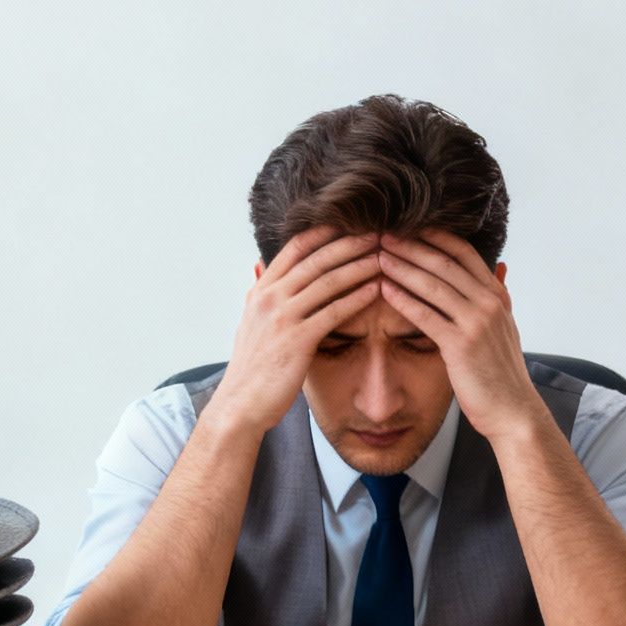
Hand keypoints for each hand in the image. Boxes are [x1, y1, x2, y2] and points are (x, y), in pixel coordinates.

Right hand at [205, 229, 381, 439]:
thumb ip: (258, 294)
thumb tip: (260, 268)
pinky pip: (334, 312)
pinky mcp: (298, 341)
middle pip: (316, 259)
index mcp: (261, 290)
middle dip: (350, 242)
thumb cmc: (251, 367)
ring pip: (328, 281)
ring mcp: (283, 318)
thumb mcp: (249, 322)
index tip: (352, 221)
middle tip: (378, 231)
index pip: (296, 248)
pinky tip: (378, 289)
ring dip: (360, 265)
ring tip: (385, 255)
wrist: (239, 405)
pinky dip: (358, 297)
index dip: (326, 231)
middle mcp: (270, 298)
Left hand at [376, 232, 546, 444]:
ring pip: (433, 284)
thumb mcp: (506, 328)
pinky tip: (384, 289)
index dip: (435, 236)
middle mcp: (489, 303)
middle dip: (411, 246)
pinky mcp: (461, 346)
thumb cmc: (502, 373)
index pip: (464, 252)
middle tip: (383, 233)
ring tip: (377, 255)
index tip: (408, 225)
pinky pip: (426, 315)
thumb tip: (500, 268)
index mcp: (497, 295)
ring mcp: (477, 323)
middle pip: (444, 263)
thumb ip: (497, 297)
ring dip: (402, 267)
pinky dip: (403, 299)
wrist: (513, 412)